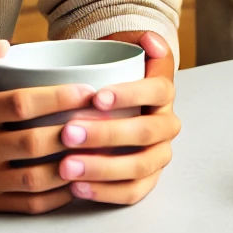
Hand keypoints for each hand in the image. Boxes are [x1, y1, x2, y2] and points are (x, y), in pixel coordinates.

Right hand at [0, 33, 178, 212]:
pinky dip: (59, 195)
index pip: (20, 104)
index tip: (89, 91)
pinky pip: (30, 203)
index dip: (58, 98)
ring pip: (34, 178)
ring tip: (100, 151)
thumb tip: (1, 46)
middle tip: (104, 121)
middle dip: (73, 132)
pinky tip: (82, 178)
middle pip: (32, 143)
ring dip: (71, 166)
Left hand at [59, 30, 179, 205]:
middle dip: (107, 134)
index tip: (97, 97)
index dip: (130, 94)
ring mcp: (159, 155)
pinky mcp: (146, 180)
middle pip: (146, 132)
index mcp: (163, 91)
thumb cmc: (110, 77)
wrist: (113, 104)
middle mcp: (166, 124)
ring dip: (103, 168)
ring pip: (140, 167)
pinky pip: (132, 192)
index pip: (156, 90)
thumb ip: (133, 40)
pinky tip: (76, 188)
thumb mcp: (120, 51)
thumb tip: (150, 40)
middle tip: (68, 134)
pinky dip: (105, 193)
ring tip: (66, 167)